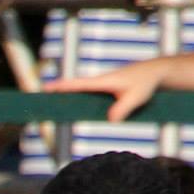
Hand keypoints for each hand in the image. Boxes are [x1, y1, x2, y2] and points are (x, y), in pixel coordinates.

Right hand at [45, 64, 162, 122]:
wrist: (156, 73)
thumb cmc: (146, 84)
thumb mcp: (137, 97)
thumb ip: (123, 109)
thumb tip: (110, 121)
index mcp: (102, 82)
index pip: (77, 85)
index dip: (61, 87)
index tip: (44, 89)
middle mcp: (98, 83)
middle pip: (72, 88)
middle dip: (56, 92)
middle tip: (37, 96)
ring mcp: (101, 87)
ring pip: (80, 93)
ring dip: (65, 97)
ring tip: (48, 104)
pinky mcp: (105, 92)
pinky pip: (88, 96)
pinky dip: (77, 99)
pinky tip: (70, 106)